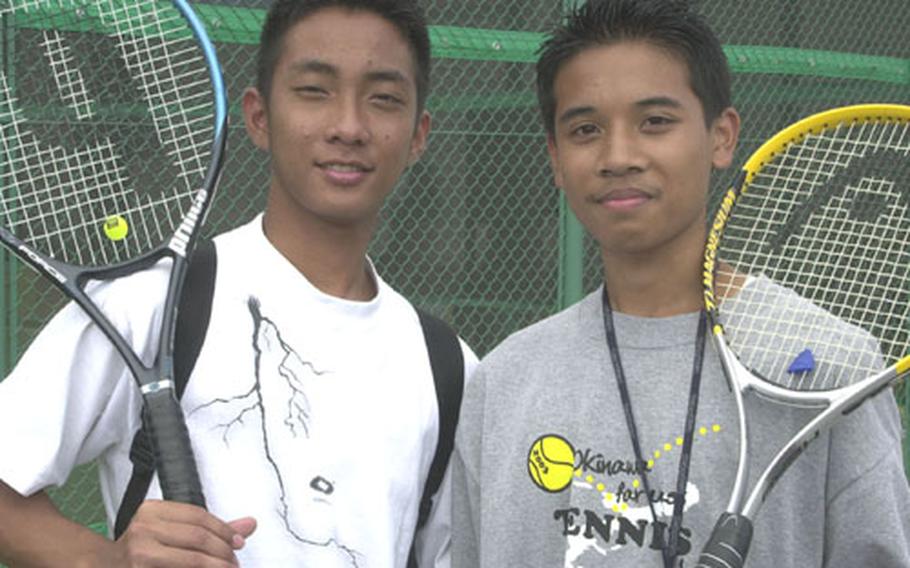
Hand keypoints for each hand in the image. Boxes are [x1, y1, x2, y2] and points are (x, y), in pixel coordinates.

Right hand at [112, 500, 255, 566]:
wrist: (103, 566)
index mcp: (151, 510)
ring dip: (216, 566)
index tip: (239, 542)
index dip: (225, 530)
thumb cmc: (141, 549)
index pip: (199, 516)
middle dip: (224, 552)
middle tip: (234, 562)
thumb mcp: (171, 530)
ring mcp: (138, 552)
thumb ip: (210, 528)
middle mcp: (143, 528)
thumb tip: (250, 524)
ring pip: (192, 559)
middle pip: (198, 537)